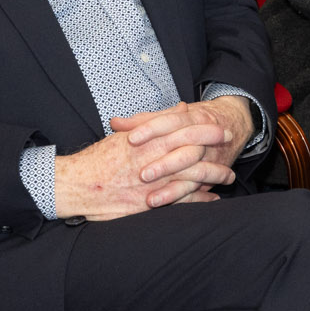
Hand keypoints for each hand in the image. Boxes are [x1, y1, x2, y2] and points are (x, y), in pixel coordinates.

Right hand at [51, 98, 251, 219]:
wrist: (77, 185)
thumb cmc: (99, 159)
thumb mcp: (126, 134)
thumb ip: (155, 121)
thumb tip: (181, 108)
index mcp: (148, 141)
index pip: (184, 130)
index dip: (206, 129)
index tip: (222, 127)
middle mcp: (154, 160)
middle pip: (194, 151)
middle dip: (215, 150)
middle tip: (232, 147)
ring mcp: (154, 183)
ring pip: (192, 177)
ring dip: (214, 176)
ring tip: (229, 176)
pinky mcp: (150, 202)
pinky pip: (182, 201)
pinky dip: (200, 200)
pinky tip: (212, 199)